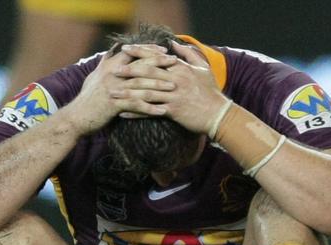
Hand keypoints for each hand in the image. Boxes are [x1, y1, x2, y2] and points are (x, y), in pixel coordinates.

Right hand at [67, 44, 177, 134]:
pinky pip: (136, 105)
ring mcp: (113, 88)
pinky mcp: (114, 104)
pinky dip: (150, 108)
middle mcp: (112, 74)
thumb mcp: (94, 77)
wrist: (76, 117)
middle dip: (159, 63)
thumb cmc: (87, 99)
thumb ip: (105, 64)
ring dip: (159, 86)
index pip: (133, 53)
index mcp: (109, 66)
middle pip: (140, 65)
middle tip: (175, 63)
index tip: (164, 49)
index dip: (149, 50)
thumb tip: (112, 52)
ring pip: (141, 85)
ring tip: (174, 87)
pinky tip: (162, 111)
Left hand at [112, 42, 229, 134]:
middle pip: (148, 73)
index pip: (156, 57)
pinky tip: (123, 113)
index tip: (125, 49)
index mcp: (180, 68)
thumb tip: (174, 43)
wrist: (218, 114)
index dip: (139, 52)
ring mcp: (173, 96)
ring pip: (146, 93)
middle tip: (113, 70)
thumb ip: (188, 54)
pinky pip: (150, 111)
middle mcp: (175, 80)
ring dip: (128, 93)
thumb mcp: (203, 68)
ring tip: (113, 93)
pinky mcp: (173, 111)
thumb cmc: (211, 91)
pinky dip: (135, 112)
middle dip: (129, 71)